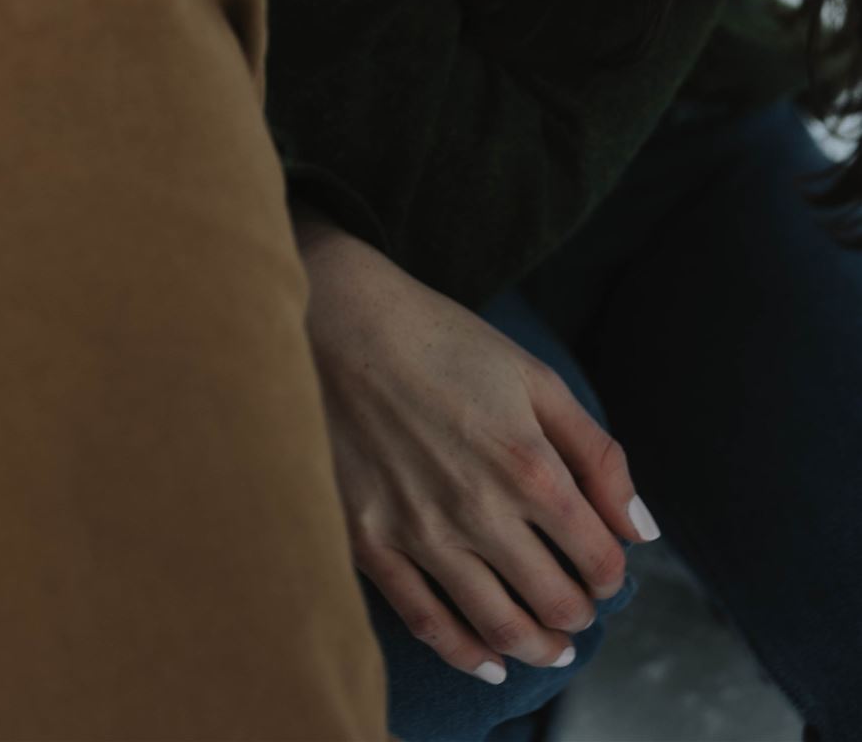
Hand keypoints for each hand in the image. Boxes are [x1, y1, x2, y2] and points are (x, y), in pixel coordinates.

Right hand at [293, 211, 654, 683]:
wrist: (341, 321)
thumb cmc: (443, 341)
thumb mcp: (535, 378)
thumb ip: (597, 454)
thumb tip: (641, 529)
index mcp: (529, 465)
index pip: (598, 559)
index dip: (612, 575)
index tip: (604, 569)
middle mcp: (479, 509)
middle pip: (554, 603)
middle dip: (579, 615)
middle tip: (578, 610)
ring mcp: (421, 531)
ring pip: (498, 625)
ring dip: (537, 647)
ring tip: (549, 648)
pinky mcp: (370, 540)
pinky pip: (426, 622)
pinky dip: (467, 655)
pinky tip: (489, 662)